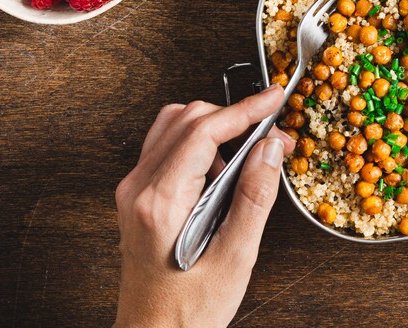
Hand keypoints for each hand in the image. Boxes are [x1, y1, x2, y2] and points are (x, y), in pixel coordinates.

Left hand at [113, 85, 292, 327]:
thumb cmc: (187, 313)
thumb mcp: (234, 260)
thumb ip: (253, 199)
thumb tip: (269, 150)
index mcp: (160, 202)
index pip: (202, 132)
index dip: (243, 109)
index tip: (272, 100)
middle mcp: (138, 190)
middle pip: (187, 119)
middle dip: (235, 118)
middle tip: (274, 137)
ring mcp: (133, 191)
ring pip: (173, 126)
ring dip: (215, 127)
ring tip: (248, 155)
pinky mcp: (137, 197)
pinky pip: (166, 147)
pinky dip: (199, 143)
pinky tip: (221, 171)